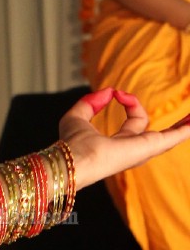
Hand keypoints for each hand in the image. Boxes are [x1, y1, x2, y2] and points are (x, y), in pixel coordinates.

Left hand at [59, 88, 189, 189]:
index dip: (130, 102)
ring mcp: (142, 150)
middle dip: (174, 127)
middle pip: (158, 135)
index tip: (116, 93)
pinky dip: (185, 129)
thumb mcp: (78, 117)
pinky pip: (173, 137)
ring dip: (184, 128)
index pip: (135, 121)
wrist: (74, 159)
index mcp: (119, 144)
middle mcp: (133, 150)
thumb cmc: (72, 144)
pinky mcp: (148, 147)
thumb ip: (91, 103)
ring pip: (170, 138)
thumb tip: (109, 91)